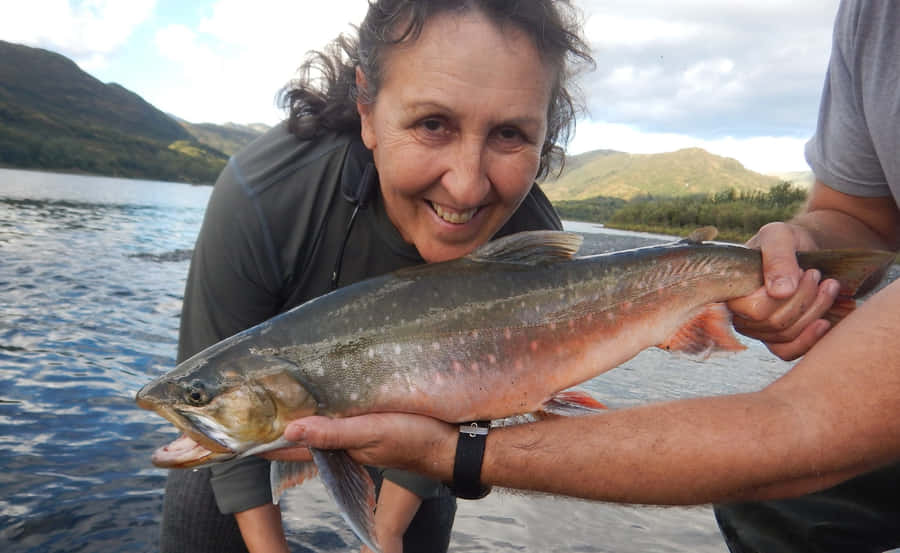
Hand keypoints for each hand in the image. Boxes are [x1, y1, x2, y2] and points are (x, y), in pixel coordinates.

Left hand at [264, 413, 456, 478]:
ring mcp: (358, 439)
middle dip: (280, 424)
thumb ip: (332, 433)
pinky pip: (341, 421)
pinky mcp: (373, 429)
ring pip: (322, 428)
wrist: (450, 446)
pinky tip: (327, 399)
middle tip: (256, 406)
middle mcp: (344, 446)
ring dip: (303, 416)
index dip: (266, 437)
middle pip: (304, 435)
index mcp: (338, 449)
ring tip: (282, 400)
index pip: (292, 444)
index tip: (240, 429)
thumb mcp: (370, 432)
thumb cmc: (413, 438)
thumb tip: (289, 429)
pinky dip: (328, 412)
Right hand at [728, 222, 840, 360]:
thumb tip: (779, 292)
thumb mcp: (780, 236)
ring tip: (829, 286)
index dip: (784, 297)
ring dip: (814, 311)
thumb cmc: (788, 240)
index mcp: (731, 289)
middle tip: (817, 275)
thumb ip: (777, 257)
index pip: (753, 309)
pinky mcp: (775, 339)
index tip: (807, 272)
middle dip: (805, 299)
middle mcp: (738, 314)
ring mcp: (757, 329)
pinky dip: (809, 339)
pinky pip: (787, 352)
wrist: (806, 249)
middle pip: (773, 323)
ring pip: (785, 336)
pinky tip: (825, 322)